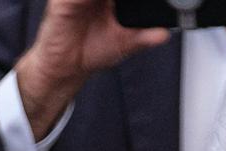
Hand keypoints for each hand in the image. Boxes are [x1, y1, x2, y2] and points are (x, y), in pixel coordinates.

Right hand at [15, 0, 170, 137]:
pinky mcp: (62, 2)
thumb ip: (143, 37)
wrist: (65, 68)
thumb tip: (163, 35)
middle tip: (124, 3)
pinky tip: (100, 5)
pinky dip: (87, 0)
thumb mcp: (124, 44)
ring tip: (113, 6)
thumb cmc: (90, 51)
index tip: (152, 0)